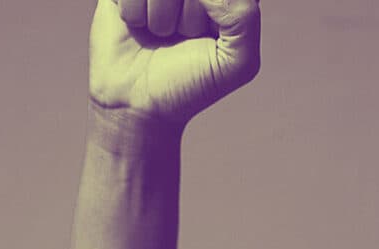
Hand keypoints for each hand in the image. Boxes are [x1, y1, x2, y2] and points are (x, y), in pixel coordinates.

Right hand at [88, 0, 260, 127]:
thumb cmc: (190, 83)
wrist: (138, 104)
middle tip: (181, 38)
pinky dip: (133, 14)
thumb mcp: (237, 62)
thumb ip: (245, 16)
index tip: (204, 38)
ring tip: (160, 34)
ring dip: (160, 20)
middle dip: (189, 21)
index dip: (210, 16)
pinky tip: (137, 26)